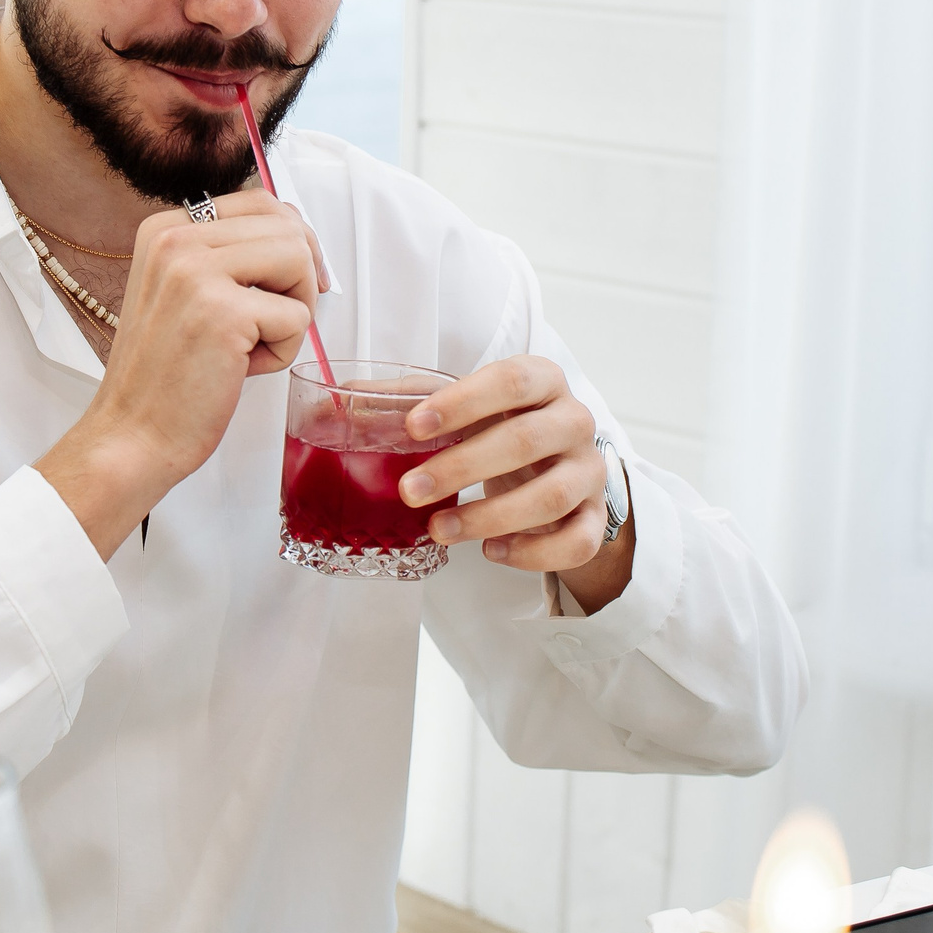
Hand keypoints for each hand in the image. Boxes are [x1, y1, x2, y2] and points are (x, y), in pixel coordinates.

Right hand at [37, 189, 322, 556]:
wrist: (131, 436)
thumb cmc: (165, 377)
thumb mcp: (183, 293)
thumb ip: (226, 258)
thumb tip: (298, 236)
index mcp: (164, 229)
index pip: (260, 202)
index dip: (295, 240)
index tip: (299, 280)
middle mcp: (175, 239)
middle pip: (287, 226)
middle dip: (302, 278)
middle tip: (277, 322)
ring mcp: (196, 272)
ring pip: (299, 261)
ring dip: (294, 311)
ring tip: (253, 344)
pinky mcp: (222, 312)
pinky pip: (297, 316)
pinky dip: (283, 352)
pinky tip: (240, 369)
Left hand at [399, 355, 634, 607]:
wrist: (558, 464)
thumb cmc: (500, 426)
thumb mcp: (461, 406)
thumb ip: (406, 399)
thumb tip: (336, 402)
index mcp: (542, 379)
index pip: (510, 380)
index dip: (462, 402)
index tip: (413, 426)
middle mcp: (574, 420)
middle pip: (526, 440)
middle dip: (463, 467)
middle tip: (410, 491)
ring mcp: (589, 470)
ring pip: (552, 495)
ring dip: (490, 516)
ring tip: (438, 529)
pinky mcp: (596, 516)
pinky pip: (577, 541)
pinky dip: (533, 553)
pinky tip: (490, 552)